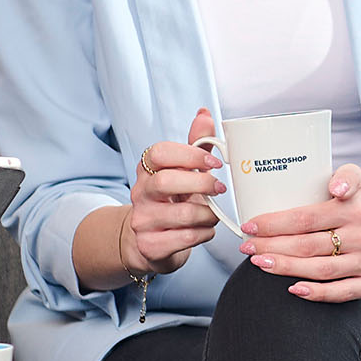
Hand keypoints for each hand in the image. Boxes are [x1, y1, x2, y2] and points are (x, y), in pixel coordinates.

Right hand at [122, 111, 229, 275]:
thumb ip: (196, 145)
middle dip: (202, 184)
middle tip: (220, 189)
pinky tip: (205, 230)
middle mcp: (140, 193)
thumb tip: (204, 114)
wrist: (150, 242)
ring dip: (208, 214)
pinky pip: (185, 238)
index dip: (190, 154)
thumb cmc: (173, 202)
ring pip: (182, 214)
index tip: (215, 162)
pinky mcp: (149, 245)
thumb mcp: (184, 173)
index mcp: (147, 170)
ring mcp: (142, 220)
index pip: (159, 153)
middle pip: (167, 181)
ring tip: (213, 214)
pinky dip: (203, 234)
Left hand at [236, 165, 360, 301]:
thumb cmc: (358, 205)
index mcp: (357, 208)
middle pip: (308, 245)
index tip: (251, 225)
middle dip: (272, 246)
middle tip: (248, 247)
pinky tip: (293, 288)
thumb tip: (335, 186)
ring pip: (320, 269)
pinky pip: (340, 292)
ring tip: (260, 263)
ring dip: (285, 267)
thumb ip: (345, 175)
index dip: (275, 223)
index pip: (308, 218)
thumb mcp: (356, 179)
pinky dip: (315, 293)